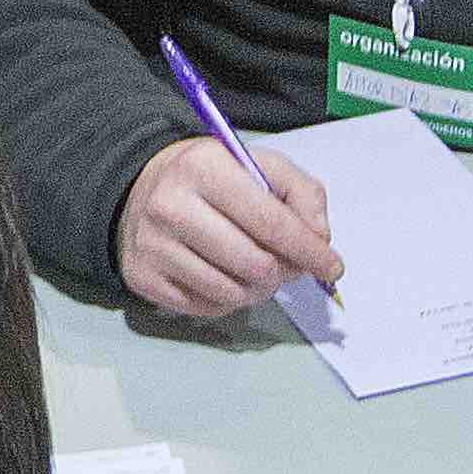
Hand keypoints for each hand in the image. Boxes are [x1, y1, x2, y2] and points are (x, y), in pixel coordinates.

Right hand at [116, 133, 346, 318]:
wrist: (140, 187)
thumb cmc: (211, 178)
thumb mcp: (258, 165)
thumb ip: (302, 193)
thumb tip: (318, 240)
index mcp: (203, 168)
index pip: (270, 223)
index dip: (309, 250)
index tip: (332, 266)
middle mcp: (171, 207)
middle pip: (253, 264)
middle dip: (283, 272)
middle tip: (288, 267)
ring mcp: (152, 245)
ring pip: (232, 293)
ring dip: (258, 289)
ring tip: (255, 269)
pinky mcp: (142, 277)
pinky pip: (206, 307)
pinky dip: (227, 298)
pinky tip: (224, 274)